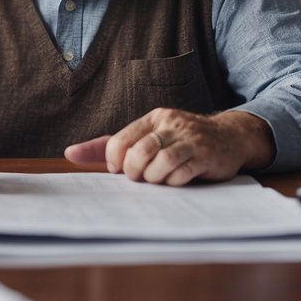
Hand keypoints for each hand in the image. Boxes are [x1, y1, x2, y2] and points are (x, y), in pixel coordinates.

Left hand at [63, 109, 274, 185]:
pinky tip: (178, 180)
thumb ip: (111, 146)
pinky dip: (174, 182)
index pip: (119, 140)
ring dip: (155, 179)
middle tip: (142, 178)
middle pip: (139, 152)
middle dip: (135, 172)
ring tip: (160, 179)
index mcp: (154, 118)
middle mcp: (171, 124)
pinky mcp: (206, 155)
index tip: (122, 171)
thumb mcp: (148, 138)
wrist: (230, 138)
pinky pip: (181, 173)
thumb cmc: (182, 142)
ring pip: (160, 163)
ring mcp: (190, 138)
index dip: (115, 162)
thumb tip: (70, 153)